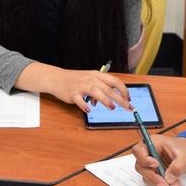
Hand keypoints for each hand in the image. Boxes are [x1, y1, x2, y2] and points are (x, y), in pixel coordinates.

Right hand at [15, 63, 131, 112]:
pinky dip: (84, 105)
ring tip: (112, 108)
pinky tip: (89, 110)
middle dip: (120, 99)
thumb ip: (101, 89)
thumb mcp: (90, 80)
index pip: (114, 81)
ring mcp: (81, 86)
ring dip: (105, 100)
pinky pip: (79, 100)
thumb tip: (109, 102)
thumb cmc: (75, 80)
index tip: (129, 98)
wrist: (56, 78)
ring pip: (96, 92)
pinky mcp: (72, 93)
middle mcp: (91, 79)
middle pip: (109, 89)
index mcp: (97, 75)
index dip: (124, 90)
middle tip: (128, 107)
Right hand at [132, 135, 185, 185]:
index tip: (156, 165)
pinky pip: (152, 182)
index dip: (144, 159)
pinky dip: (161, 185)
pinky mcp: (154, 173)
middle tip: (164, 183)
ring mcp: (149, 165)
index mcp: (153, 143)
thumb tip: (168, 178)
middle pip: (140, 166)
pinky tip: (173, 184)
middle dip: (152, 177)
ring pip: (146, 176)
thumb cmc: (185, 149)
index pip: (138, 150)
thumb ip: (177, 166)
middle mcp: (148, 153)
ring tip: (173, 184)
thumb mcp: (185, 156)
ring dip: (158, 183)